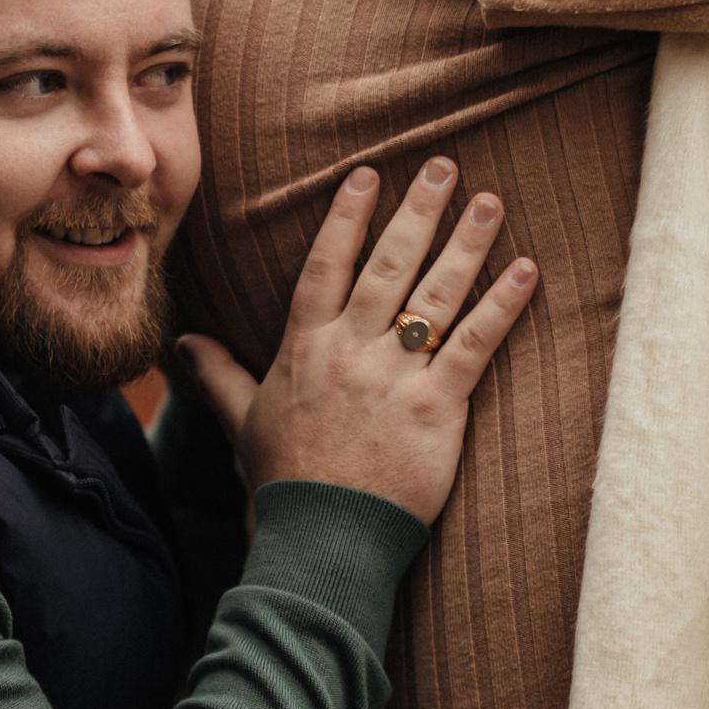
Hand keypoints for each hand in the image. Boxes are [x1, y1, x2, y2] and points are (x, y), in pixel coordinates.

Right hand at [177, 160, 536, 524]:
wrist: (321, 541)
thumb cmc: (283, 483)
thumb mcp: (241, 422)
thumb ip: (218, 373)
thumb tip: (182, 342)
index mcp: (304, 350)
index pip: (325, 265)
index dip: (347, 218)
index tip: (368, 175)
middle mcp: (349, 353)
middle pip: (387, 266)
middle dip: (418, 212)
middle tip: (445, 167)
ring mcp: (394, 378)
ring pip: (435, 295)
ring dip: (466, 244)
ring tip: (490, 202)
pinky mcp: (437, 408)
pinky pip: (475, 344)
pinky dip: (502, 306)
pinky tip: (525, 271)